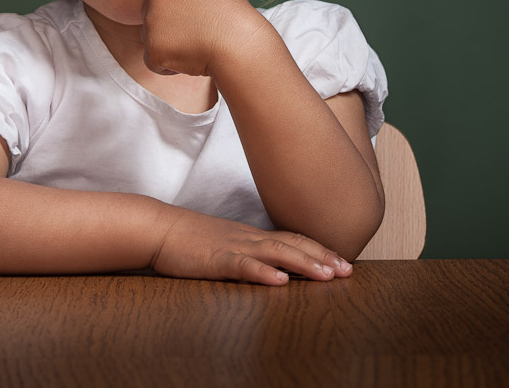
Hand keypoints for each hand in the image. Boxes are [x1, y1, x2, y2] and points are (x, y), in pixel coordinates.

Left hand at [134, 0, 269, 76]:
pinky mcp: (151, 50)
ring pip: (151, 38)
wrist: (235, 44)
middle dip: (165, 23)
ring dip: (168, 46)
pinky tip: (189, 60)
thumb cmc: (235, 16)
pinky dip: (169, 66)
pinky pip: (154, 61)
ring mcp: (151, 24)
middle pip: (150, 11)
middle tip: (193, 31)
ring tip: (195, 45)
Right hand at [151, 207, 352, 285]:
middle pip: (292, 244)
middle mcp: (248, 238)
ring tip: (326, 276)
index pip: (293, 239)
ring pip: (275, 253)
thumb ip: (250, 252)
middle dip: (322, 257)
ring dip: (303, 264)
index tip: (343, 262)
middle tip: (348, 270)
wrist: (160, 229)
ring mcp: (233, 247)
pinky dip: (262, 272)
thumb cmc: (191, 240)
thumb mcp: (226, 244)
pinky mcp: (215, 259)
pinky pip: (242, 265)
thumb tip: (273, 266)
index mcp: (252, 236)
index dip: (319, 250)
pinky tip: (278, 280)